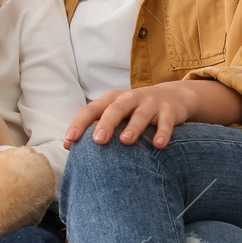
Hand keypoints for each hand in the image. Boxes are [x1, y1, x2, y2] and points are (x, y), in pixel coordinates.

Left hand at [63, 80, 240, 149]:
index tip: (70, 140)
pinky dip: (163, 133)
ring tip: (126, 141)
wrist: (173, 96)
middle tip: (98, 140)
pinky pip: (166, 122)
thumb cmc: (135, 110)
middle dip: (106, 124)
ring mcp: (150, 103)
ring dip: (133, 127)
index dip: (80, 123)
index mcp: (111, 100)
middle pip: (115, 109)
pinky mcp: (169, 110)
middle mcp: (129, 98)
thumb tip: (68, 146)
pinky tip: (158, 145)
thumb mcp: (116, 113)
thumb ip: (95, 126)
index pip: (91, 109)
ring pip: (140, 114)